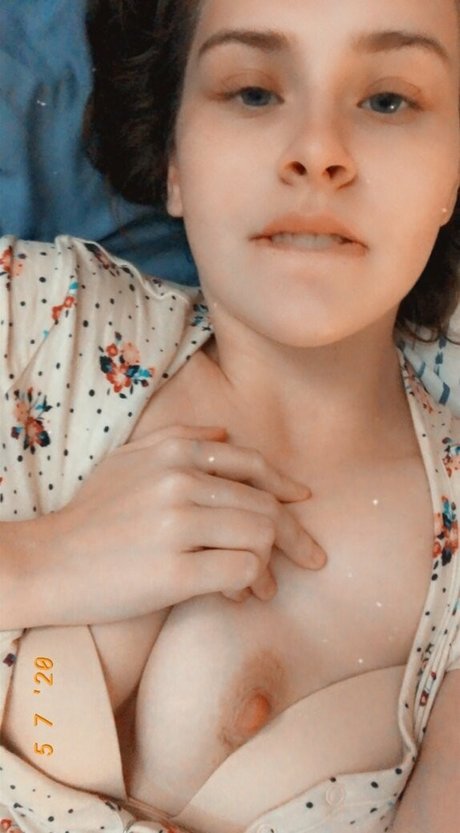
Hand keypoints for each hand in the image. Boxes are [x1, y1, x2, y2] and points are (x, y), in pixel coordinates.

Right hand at [47, 425, 325, 623]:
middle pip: (265, 505)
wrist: (47, 563)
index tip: (303, 504)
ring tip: (266, 587)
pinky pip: (241, 571)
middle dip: (294, 535)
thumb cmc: (90, 514)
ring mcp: (177, 526)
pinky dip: (251, 584)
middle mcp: (179, 482)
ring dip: (271, 565)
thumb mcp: (126, 459)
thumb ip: (175, 439)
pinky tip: (243, 596)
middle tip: (310, 558)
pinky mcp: (174, 573)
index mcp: (173, 454)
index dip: (285, 487)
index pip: (252, 466)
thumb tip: (224, 435)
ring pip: (260, 536)